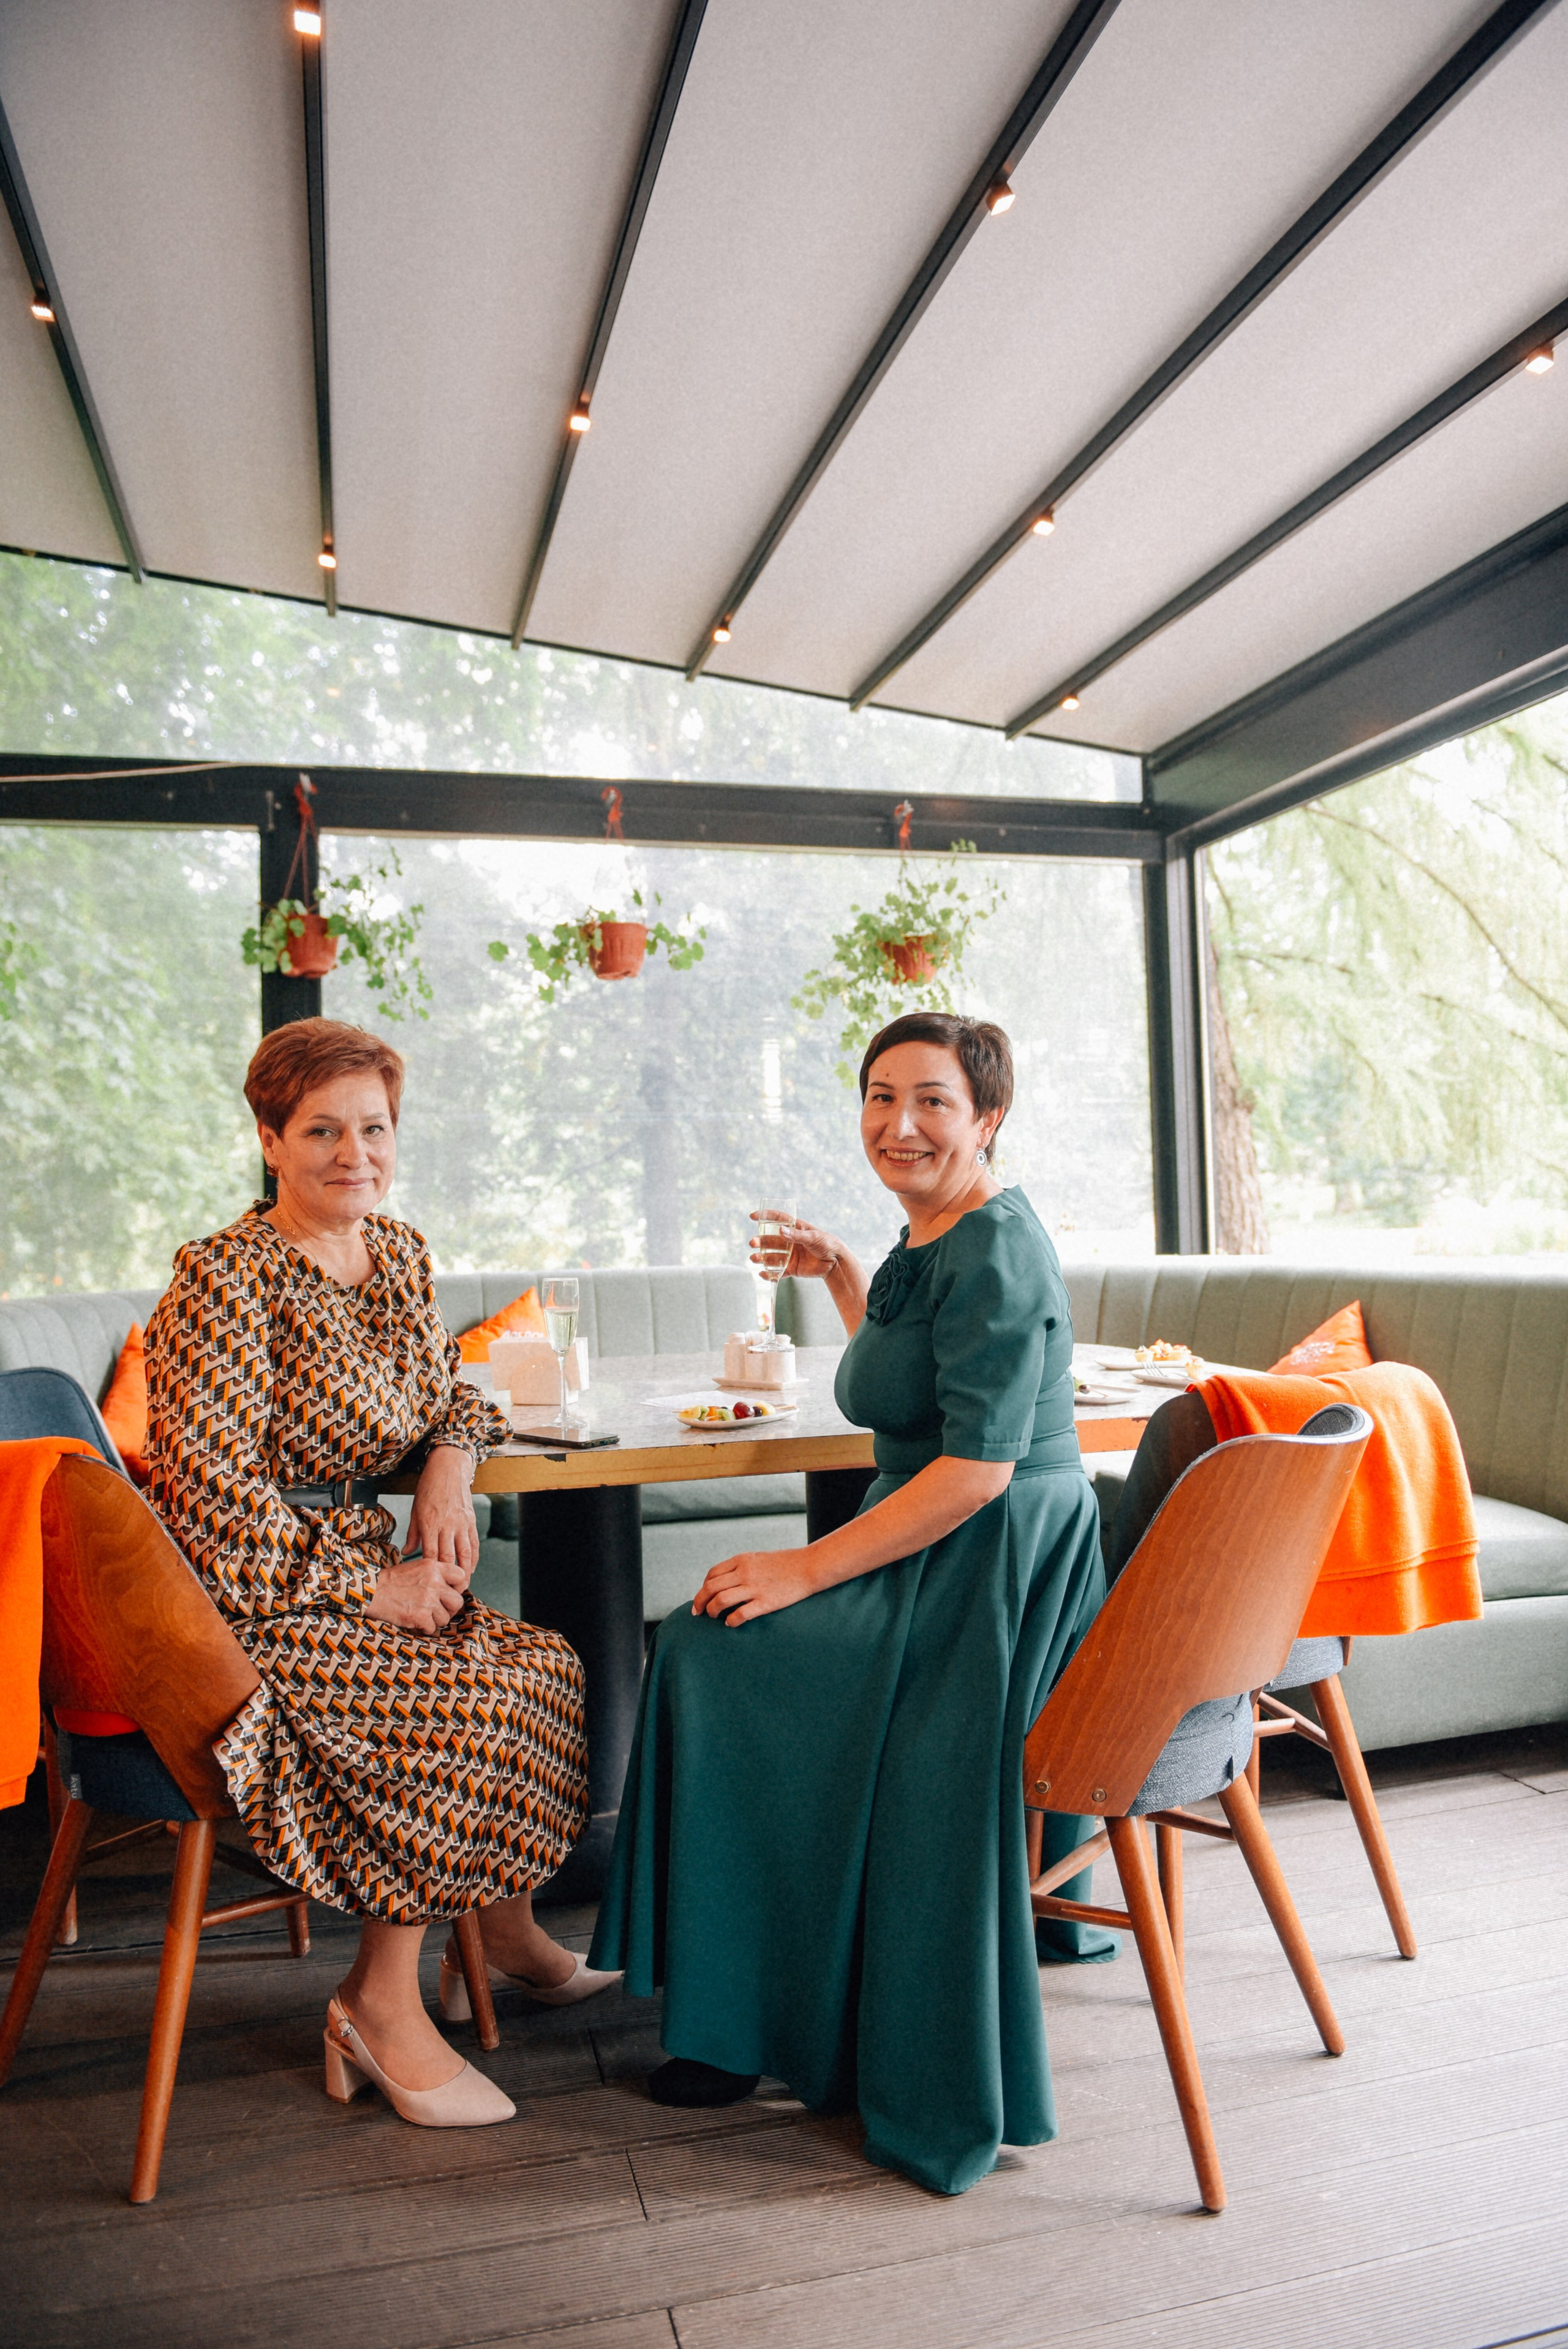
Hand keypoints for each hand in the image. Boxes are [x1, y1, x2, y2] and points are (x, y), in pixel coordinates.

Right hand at [367, 1555, 467, 1633]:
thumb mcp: (418, 1568)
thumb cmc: (393, 1581)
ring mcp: (428, 1600)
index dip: (458, 1588)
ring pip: (445, 1618)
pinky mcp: (420, 1616)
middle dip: (449, 1609)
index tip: (450, 1594)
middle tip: (438, 1611)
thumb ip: (436, 1575)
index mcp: (434, 1567)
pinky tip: (414, 1621)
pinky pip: (432, 1628)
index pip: (462, 1577)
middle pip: (457, 1601)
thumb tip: (453, 1589)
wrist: (373, 1591)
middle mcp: (434, 1582)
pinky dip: (423, 1628)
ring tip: (422, 1615)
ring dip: (435, 1620)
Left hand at [402, 1445, 478, 1579]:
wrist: (448, 1469)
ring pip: (465, 1553)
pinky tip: (471, 1567)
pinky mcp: (471, 1520)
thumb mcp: (415, 1510)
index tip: (430, 1584)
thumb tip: (408, 1553)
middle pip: (449, 1557)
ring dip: (465, 1572)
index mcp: (429, 1523)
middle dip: (449, 1577)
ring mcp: (461, 1523)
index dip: (432, 1571)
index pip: (431, 1554)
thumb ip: (413, 1534)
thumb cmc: (428, 1488)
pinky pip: (474, 1543)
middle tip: (448, 1592)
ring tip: (462, 1585)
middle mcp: (447, 1525)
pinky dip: (474, 1558)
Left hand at [693, 1546, 821, 1627]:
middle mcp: (744, 1573)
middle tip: (697, 1612)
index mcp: (742, 1560)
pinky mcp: (765, 1602)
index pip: (712, 1574)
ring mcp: (754, 1587)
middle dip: (699, 1601)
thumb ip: (743, 1567)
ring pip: (720, 1601)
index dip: (703, 1587)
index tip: (702, 1597)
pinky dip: (730, 1621)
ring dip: (712, 1611)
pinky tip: (730, 1623)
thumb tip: (727, 1581)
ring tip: (713, 1617)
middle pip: (711, 1587)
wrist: (809, 1567)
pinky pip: (740, 1614)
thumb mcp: (759, 1558)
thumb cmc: (785, 1563)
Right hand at [748, 1212, 841, 1282]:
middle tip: (753, 1242)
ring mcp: (789, 1255)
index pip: (777, 1220)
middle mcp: (789, 1241)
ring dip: (760, 1257)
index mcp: (794, 1229)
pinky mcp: (791, 1269)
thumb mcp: (813, 1237)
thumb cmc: (827, 1244)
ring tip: (754, 1258)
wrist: (836, 1262)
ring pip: (770, 1256)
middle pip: (769, 1240)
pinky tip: (762, 1273)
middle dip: (759, 1241)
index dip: (765, 1216)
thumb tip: (780, 1231)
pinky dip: (769, 1274)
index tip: (753, 1216)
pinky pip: (777, 1272)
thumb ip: (797, 1235)